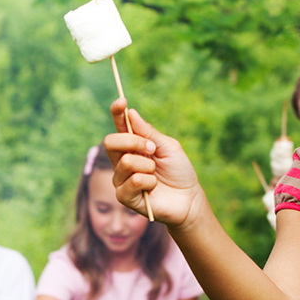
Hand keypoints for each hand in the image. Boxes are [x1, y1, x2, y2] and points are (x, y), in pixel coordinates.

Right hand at [105, 98, 202, 227]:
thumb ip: (149, 132)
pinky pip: (132, 181)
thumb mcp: (168, 146)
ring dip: (148, 166)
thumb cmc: (179, 171)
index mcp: (132, 145)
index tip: (121, 101)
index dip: (117, 112)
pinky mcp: (124, 196)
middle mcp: (122, 160)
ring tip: (156, 174)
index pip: (119, 126)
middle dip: (133, 141)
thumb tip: (130, 113)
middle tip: (152, 148)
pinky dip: (148, 181)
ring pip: (125, 162)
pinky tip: (153, 188)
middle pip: (110, 142)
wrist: (188, 199)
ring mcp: (121, 179)